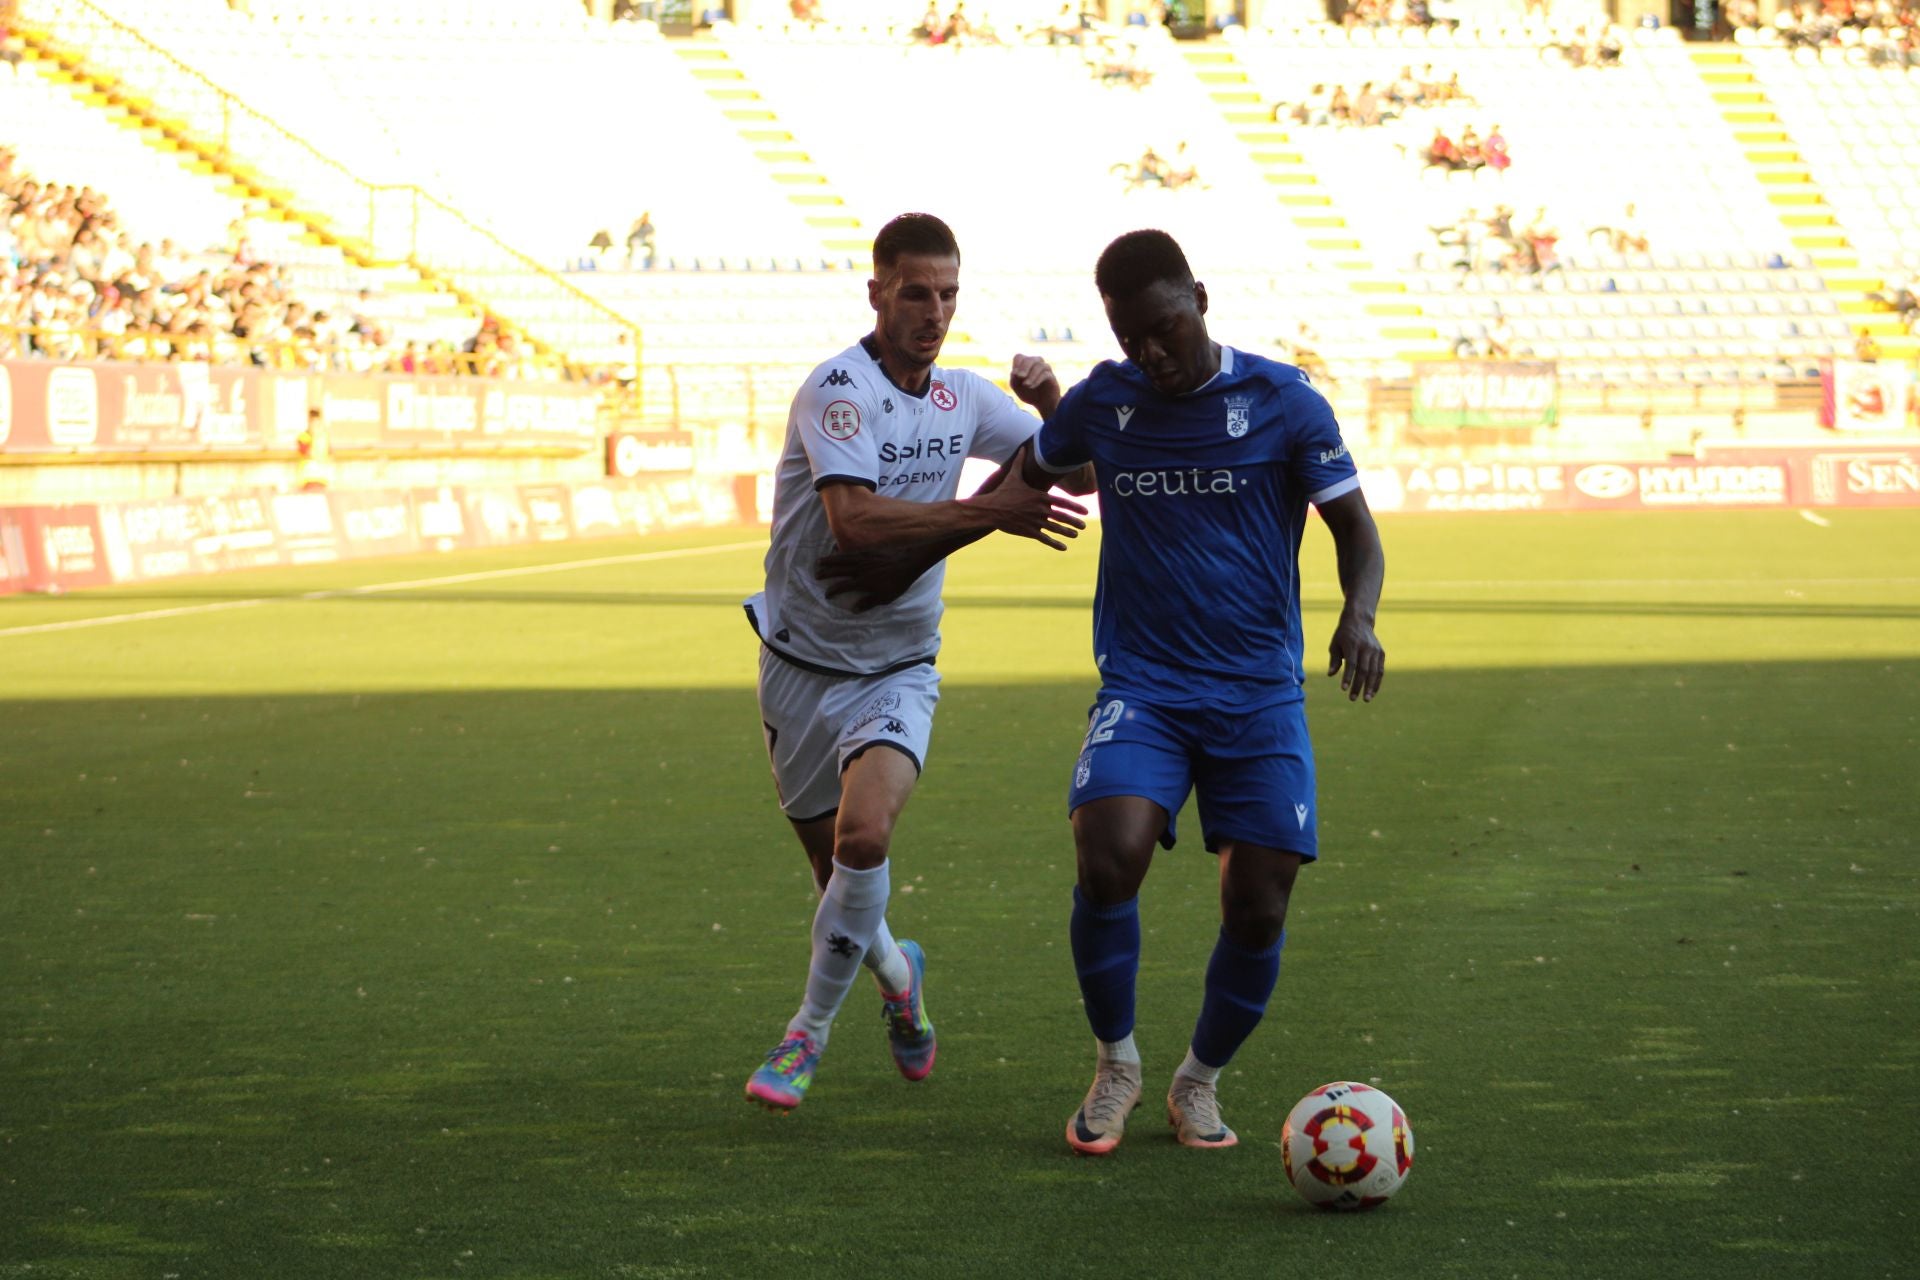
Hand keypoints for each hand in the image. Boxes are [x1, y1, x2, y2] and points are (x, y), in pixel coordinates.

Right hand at [817, 545, 935, 612]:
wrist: (909, 560)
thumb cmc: (898, 582)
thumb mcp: (885, 597)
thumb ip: (869, 603)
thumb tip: (854, 609)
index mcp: (863, 581)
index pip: (842, 586)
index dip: (832, 590)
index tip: (826, 594)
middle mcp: (860, 569)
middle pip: (838, 570)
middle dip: (825, 573)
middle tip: (815, 575)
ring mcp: (863, 558)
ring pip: (842, 558)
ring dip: (829, 560)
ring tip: (819, 561)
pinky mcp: (868, 550)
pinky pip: (850, 550)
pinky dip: (841, 551)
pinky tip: (835, 550)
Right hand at [969, 449, 1086, 549]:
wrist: (991, 509)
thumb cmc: (1003, 492)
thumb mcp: (1013, 476)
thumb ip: (1020, 462)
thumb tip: (1022, 448)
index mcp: (1040, 497)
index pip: (1063, 503)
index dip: (1075, 507)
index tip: (1085, 511)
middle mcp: (1041, 510)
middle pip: (1062, 517)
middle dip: (1074, 522)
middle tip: (1084, 526)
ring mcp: (1035, 522)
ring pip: (1055, 529)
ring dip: (1067, 532)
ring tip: (1075, 535)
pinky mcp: (1029, 531)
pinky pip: (1044, 539)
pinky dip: (1055, 544)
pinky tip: (1063, 548)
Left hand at [1009, 354, 1060, 416]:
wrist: (1042, 404)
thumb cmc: (1028, 393)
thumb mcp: (1017, 388)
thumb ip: (1014, 380)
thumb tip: (1014, 372)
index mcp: (1025, 364)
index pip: (1019, 357)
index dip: (1016, 365)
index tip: (1015, 375)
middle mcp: (1036, 364)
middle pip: (1030, 359)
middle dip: (1024, 368)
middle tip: (1020, 377)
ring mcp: (1045, 369)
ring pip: (1039, 365)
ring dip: (1031, 375)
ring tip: (1026, 385)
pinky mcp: (1051, 377)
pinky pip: (1045, 374)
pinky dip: (1037, 380)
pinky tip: (1032, 386)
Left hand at [1327, 612, 1383, 702]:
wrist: (1359, 620)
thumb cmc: (1343, 635)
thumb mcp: (1335, 644)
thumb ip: (1334, 660)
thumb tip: (1330, 674)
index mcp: (1352, 645)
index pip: (1351, 664)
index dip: (1347, 677)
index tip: (1343, 689)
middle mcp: (1366, 648)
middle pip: (1363, 670)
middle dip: (1358, 685)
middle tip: (1352, 698)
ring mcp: (1375, 650)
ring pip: (1374, 672)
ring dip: (1370, 687)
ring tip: (1365, 699)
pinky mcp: (1381, 653)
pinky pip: (1380, 670)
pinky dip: (1377, 682)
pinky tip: (1372, 692)